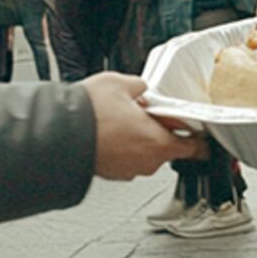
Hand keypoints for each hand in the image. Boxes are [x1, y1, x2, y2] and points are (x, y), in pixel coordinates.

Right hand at [82, 73, 203, 179]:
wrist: (58, 132)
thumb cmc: (90, 113)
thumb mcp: (121, 84)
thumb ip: (140, 86)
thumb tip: (141, 88)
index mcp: (159, 142)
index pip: (193, 148)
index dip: (197, 138)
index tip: (198, 134)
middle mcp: (147, 162)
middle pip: (166, 148)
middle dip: (160, 131)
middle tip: (149, 114)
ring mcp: (128, 170)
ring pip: (144, 154)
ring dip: (140, 140)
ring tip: (123, 120)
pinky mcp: (111, 174)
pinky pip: (126, 159)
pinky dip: (123, 148)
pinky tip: (111, 132)